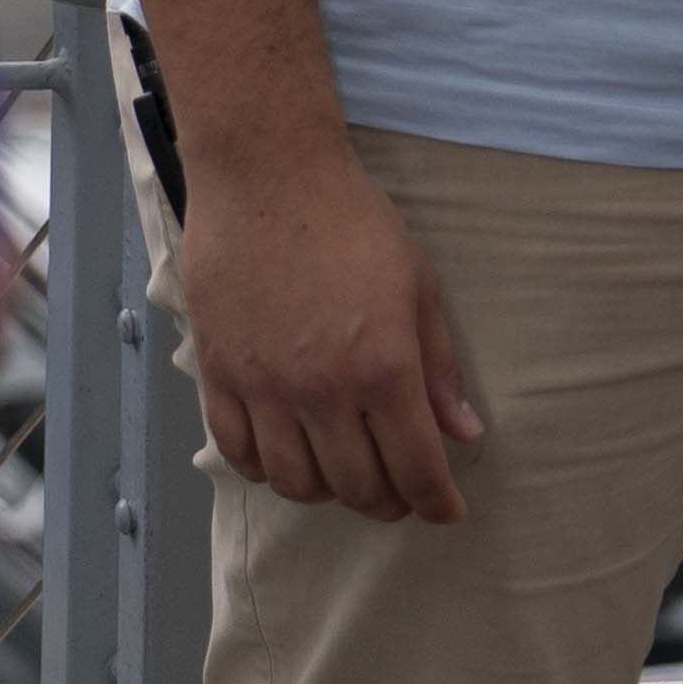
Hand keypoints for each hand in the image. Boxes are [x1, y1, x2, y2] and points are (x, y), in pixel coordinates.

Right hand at [178, 135, 482, 522]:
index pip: (418, 470)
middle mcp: (323, 390)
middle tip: (398, 493)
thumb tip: (463, 432)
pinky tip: (284, 456)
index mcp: (384, 369)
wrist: (266, 173)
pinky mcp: (219, 370)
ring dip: (326, 493)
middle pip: (358, 487)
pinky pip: (237, 449)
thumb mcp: (418, 287)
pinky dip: (264, 469)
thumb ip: (439, 368)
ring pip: (295, 482)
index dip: (437, 504)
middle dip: (388, 503)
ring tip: (340, 475)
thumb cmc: (351, 220)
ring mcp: (264, 385)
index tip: (445, 510)